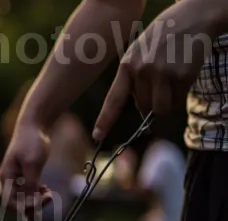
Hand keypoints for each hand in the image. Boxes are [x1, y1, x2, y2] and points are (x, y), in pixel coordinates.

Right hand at [0, 123, 51, 213]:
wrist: (33, 126)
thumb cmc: (31, 143)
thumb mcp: (32, 164)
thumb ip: (30, 184)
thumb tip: (30, 203)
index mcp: (6, 178)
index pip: (9, 203)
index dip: (23, 208)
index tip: (38, 205)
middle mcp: (9, 181)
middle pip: (17, 203)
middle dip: (32, 205)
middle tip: (49, 198)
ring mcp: (16, 179)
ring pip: (24, 199)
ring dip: (37, 200)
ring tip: (49, 194)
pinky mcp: (25, 176)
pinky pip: (29, 192)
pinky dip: (38, 194)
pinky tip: (46, 189)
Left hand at [93, 0, 219, 140]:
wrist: (191, 17)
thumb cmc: (162, 38)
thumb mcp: (138, 53)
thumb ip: (133, 78)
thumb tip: (141, 109)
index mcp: (127, 66)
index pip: (113, 99)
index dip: (105, 120)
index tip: (97, 136)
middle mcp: (142, 71)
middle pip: (144, 108)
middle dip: (152, 102)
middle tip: (161, 82)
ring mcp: (163, 73)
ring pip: (161, 109)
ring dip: (167, 102)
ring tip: (171, 80)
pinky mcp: (182, 75)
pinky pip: (179, 99)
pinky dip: (182, 92)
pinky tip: (183, 72)